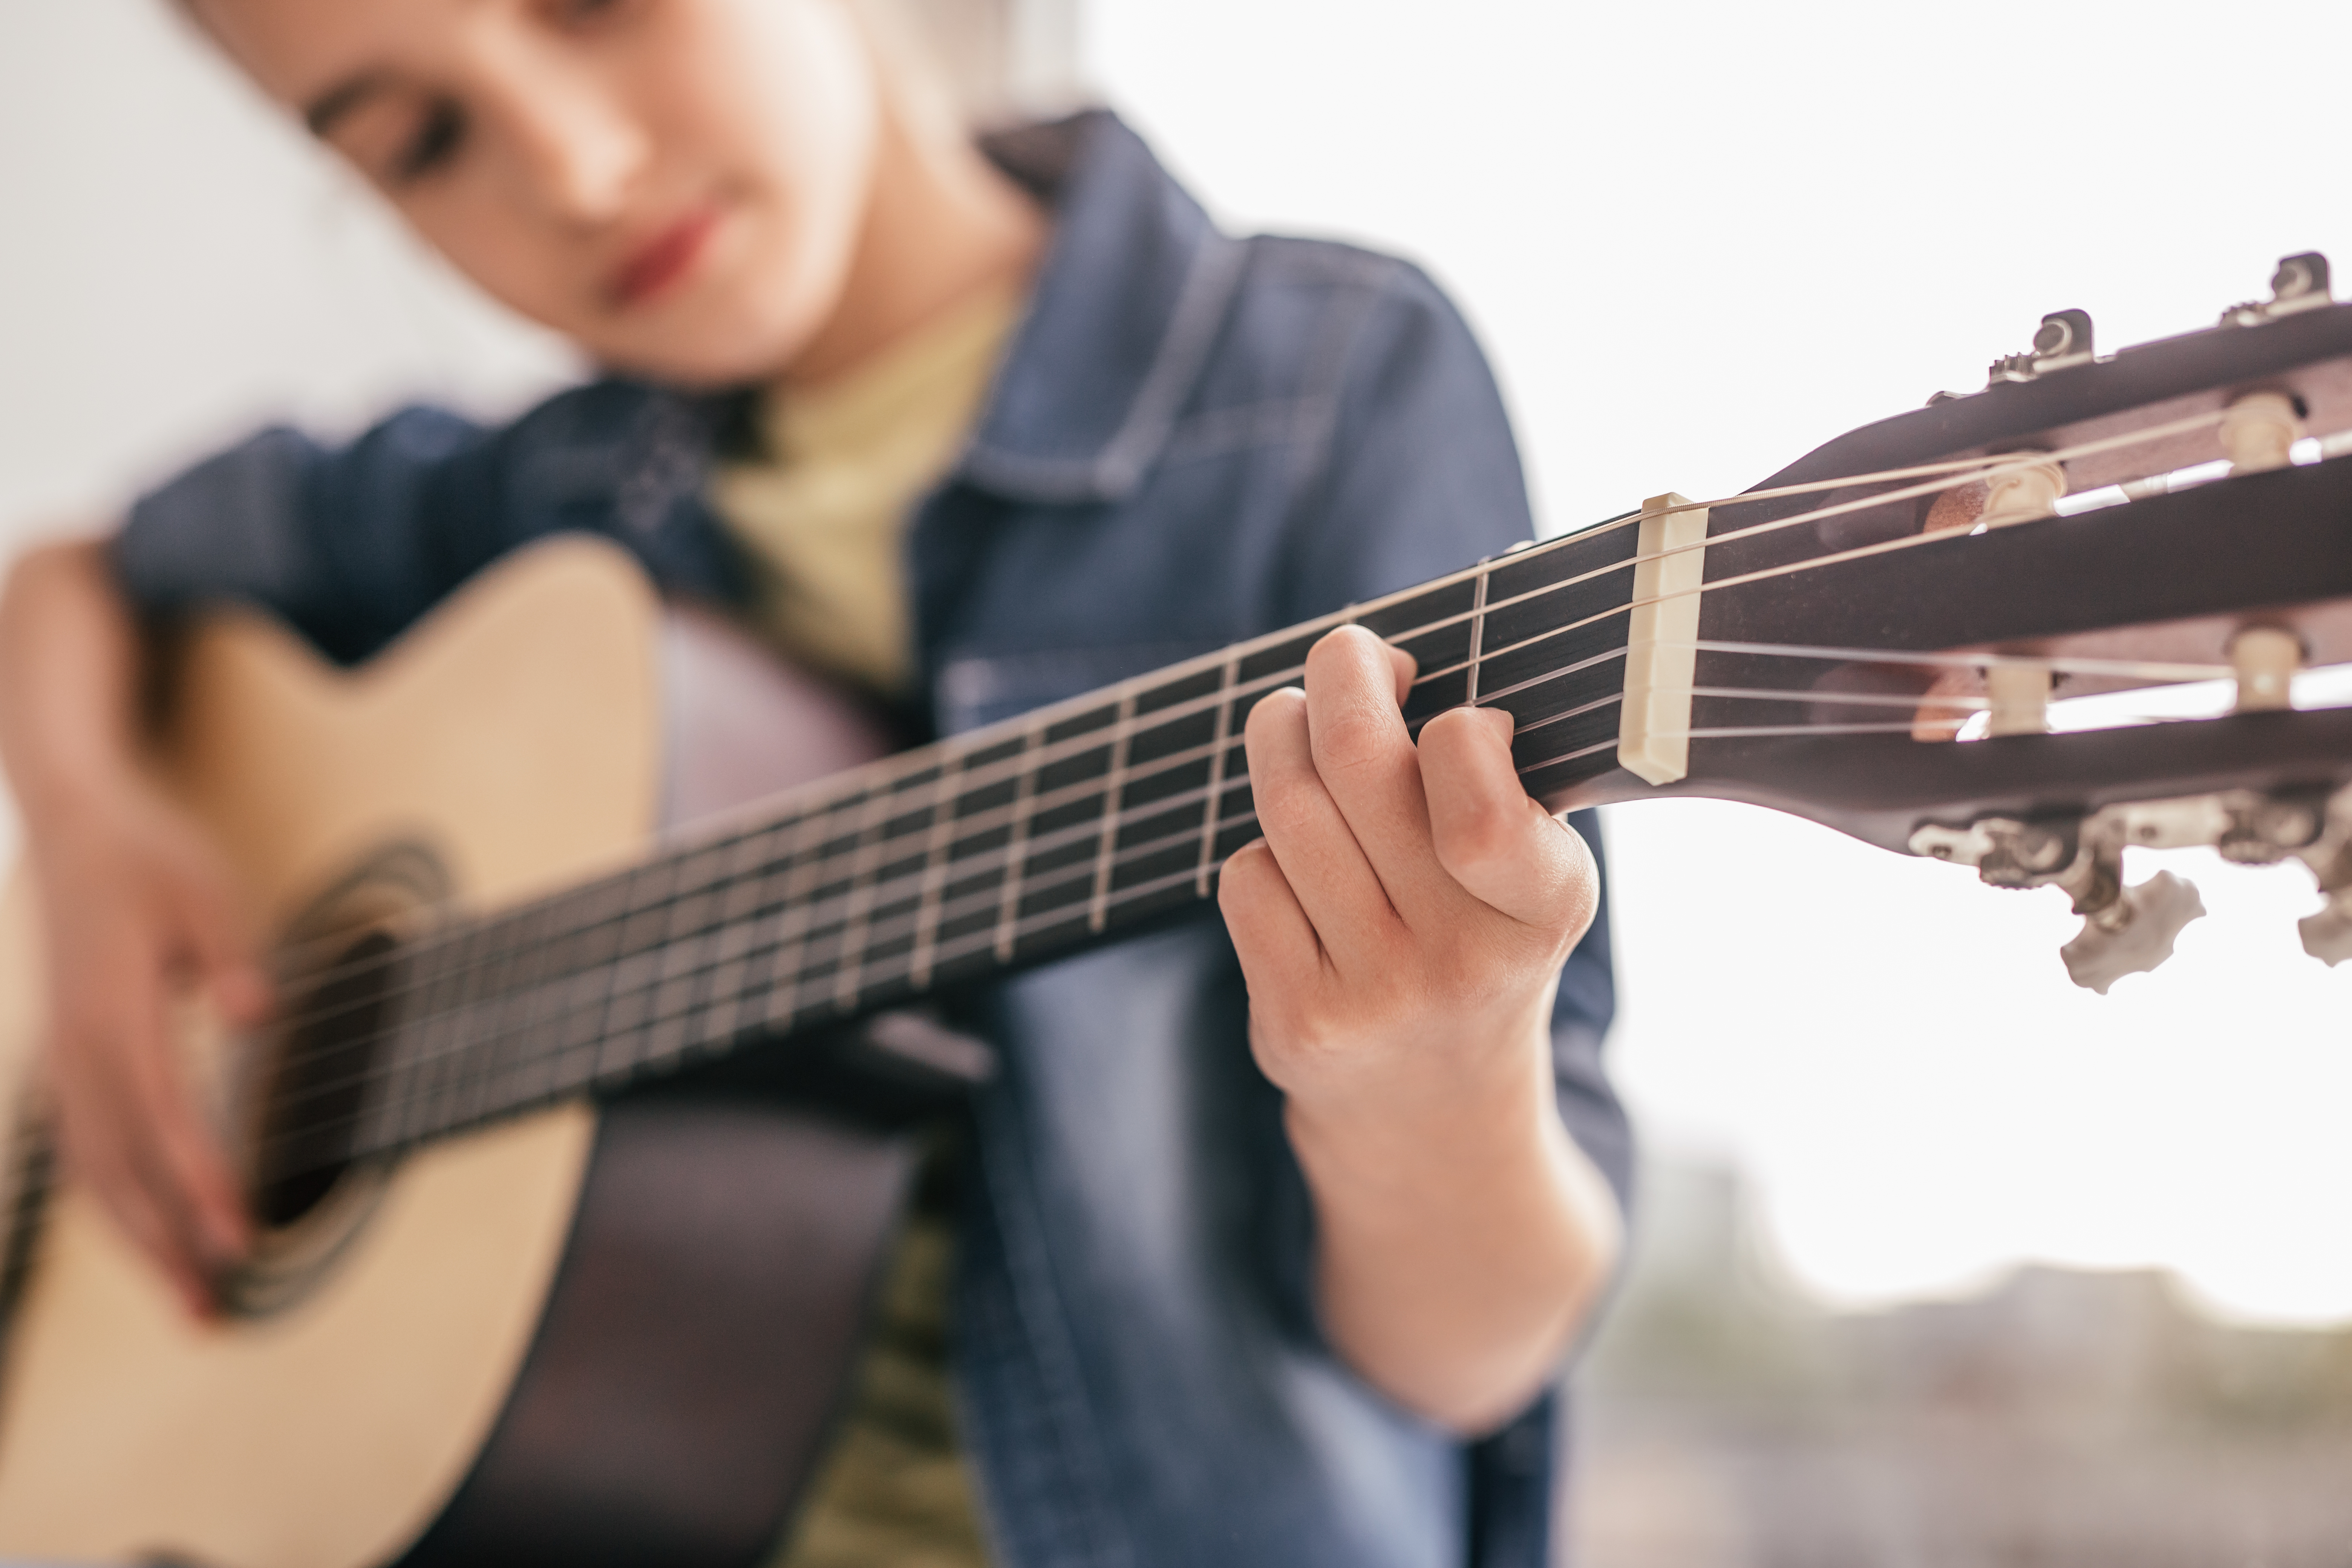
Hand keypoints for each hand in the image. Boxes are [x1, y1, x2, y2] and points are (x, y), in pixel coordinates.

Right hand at [28, 778, 265, 1314]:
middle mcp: (79, 1050)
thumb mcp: (205, 892)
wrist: (74, 827)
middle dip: (168, 1247)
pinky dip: (118, 1210)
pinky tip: (153, 1249)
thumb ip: (233, 956)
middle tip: (218, 1315)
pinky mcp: (68, 1064)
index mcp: (116, 1012)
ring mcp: (65, 1062)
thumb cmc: (150, 859)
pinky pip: (85, 1155)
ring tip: (195, 1308)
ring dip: (142, 1246)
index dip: (199, 1180)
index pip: (162, 1116)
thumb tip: (257, 1016)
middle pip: (119, 1171)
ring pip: (94, 1177)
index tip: (240, 1234)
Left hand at [1218, 624, 1596, 1128]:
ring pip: (1288, 807)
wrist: (1437, 1117)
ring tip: (1300, 726)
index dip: (1447, 726)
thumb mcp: (1530, 880)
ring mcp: (1373, 996)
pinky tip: (1297, 865)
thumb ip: (1494, 784)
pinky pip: (1246, 877)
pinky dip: (1263, 850)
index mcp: (1546, 907)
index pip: (1480, 798)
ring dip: (1282, 738)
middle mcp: (1463, 960)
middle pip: (1357, 761)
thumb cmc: (1479, 946)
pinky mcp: (1296, 1023)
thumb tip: (1393, 672)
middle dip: (1340, 673)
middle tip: (1347, 654)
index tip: (1444, 712)